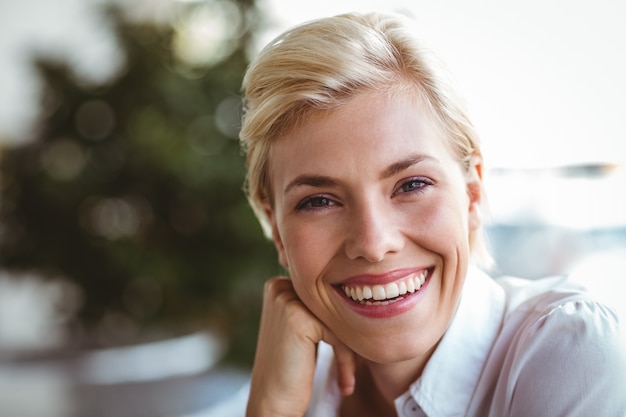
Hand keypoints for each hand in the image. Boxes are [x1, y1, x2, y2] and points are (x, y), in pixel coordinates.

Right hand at [246, 277, 355, 416]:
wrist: (272, 402)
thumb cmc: (290, 368)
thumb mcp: (299, 326)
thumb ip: (314, 305)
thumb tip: (349, 285)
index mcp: (277, 284)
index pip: (325, 294)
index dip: (338, 322)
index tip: (346, 350)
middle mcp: (278, 286)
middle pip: (332, 303)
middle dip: (345, 333)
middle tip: (350, 366)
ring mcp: (286, 300)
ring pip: (337, 316)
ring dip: (348, 348)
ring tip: (348, 376)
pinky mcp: (298, 317)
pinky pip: (338, 331)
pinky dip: (346, 357)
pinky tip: (345, 382)